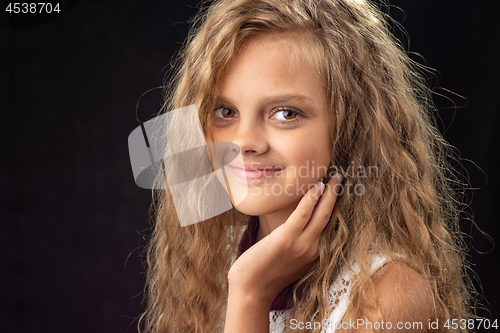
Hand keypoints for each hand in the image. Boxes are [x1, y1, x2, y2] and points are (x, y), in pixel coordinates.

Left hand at [227, 173, 343, 304]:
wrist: (250, 291)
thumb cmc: (264, 275)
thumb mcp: (287, 260)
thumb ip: (296, 246)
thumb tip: (293, 229)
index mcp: (315, 256)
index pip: (329, 227)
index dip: (334, 207)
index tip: (337, 191)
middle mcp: (314, 251)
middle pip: (330, 217)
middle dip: (336, 195)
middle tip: (339, 177)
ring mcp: (302, 246)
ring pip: (322, 214)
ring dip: (329, 192)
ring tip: (334, 176)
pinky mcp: (286, 239)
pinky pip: (303, 214)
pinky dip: (311, 199)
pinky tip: (316, 187)